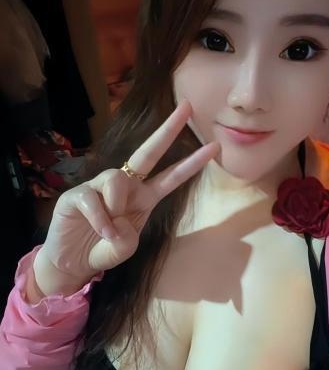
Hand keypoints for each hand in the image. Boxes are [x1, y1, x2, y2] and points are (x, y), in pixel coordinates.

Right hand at [34, 100, 219, 290]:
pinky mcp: (77, 193)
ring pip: (116, 179)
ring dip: (115, 207)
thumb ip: (127, 237)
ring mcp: (100, 186)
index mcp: (145, 197)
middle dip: (168, 129)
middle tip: (188, 106)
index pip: (172, 176)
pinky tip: (98, 232)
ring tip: (108, 232)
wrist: (73, 262)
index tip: (214, 147)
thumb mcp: (124, 248)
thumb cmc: (103, 249)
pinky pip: (93, 199)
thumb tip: (115, 217)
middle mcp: (126, 186)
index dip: (192, 163)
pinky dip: (99, 220)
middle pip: (148, 152)